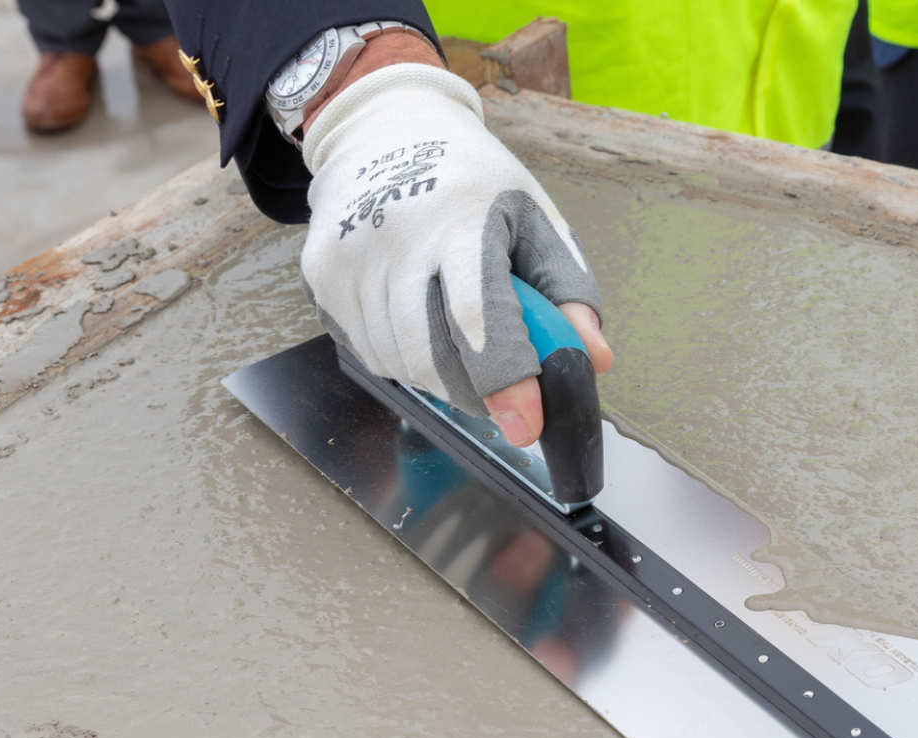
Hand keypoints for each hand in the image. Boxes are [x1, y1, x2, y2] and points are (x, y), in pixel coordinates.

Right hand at [300, 58, 611, 445]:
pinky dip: (405, 361)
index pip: (479, 315)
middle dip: (479, 395)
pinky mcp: (323, 276)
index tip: (526, 426)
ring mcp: (351, 258)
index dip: (505, 380)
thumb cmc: (475, 184)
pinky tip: (422, 326)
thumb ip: (568, 292)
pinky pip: (370, 353)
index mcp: (462, 219)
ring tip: (464, 347)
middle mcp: (397, 237)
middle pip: (433, 355)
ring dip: (443, 380)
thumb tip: (594, 361)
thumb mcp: (536, 219)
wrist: (387, 132)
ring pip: (400, 364)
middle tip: (507, 397)